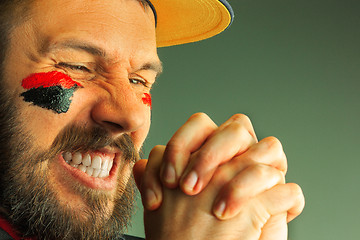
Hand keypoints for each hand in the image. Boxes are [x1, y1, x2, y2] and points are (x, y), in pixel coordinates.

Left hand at [133, 113, 303, 238]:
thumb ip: (156, 178)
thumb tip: (141, 166)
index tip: (168, 181)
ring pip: (270, 147)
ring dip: (239, 176)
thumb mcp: (167, 202)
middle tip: (189, 189)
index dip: (182, 145)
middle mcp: (239, 159)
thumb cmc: (189, 233)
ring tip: (216, 209)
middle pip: (236, 128)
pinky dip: (267, 204)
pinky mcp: (280, 201)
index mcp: (212, 152)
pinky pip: (289, 189)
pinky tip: (236, 218)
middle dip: (209, 155)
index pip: (201, 125)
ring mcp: (262, 176)